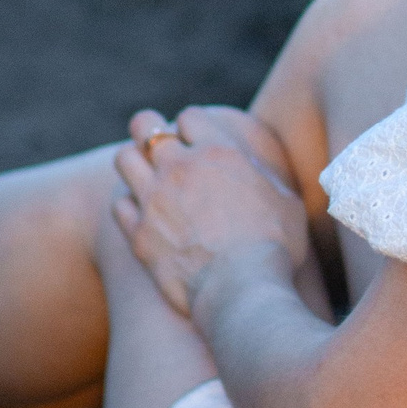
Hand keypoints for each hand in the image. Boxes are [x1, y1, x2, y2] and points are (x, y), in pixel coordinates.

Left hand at [112, 107, 311, 330]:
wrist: (243, 291)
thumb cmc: (276, 247)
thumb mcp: (286, 200)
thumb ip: (263, 174)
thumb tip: (255, 166)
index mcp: (218, 151)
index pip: (189, 116)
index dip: (192, 127)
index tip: (197, 141)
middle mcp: (180, 167)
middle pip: (145, 125)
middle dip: (150, 130)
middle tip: (159, 146)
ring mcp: (154, 199)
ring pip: (124, 159)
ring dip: (134, 163)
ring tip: (146, 176)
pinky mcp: (139, 233)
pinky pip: (120, 204)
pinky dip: (129, 205)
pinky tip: (143, 214)